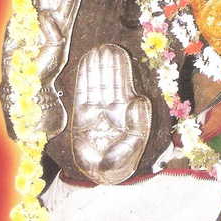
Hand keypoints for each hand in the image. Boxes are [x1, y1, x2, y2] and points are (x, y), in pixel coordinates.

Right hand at [71, 44, 151, 184]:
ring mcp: (95, 112)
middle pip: (109, 83)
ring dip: (96, 70)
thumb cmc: (120, 162)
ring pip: (96, 86)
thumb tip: (139, 101)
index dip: (120, 70)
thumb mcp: (135, 143)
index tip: (118, 53)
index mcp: (125, 112)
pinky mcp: (81, 117)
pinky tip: (85, 66)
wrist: (101, 175)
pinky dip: (84, 81)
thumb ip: (139, 123)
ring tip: (95, 51)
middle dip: (108, 65)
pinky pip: (83, 95)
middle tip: (106, 46)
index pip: (122, 87)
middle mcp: (111, 109)